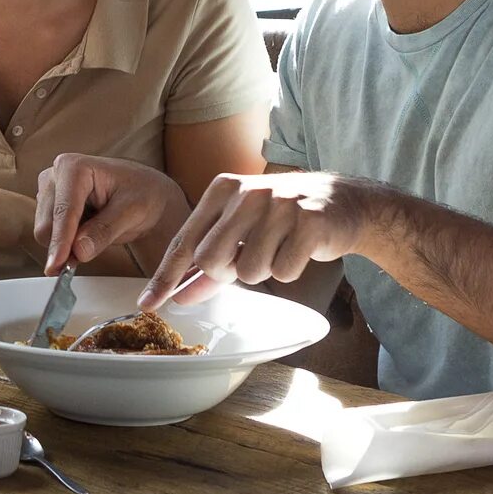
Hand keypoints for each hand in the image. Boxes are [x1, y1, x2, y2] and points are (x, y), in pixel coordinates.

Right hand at [34, 154, 189, 275]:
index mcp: (74, 167)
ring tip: (97, 237)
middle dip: (64, 245)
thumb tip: (79, 251)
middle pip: (46, 224)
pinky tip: (87, 237)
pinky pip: (50, 236)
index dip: (60, 240)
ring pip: (44, 233)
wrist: (146, 193)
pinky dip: (66, 245)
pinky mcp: (49, 206)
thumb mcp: (133, 212)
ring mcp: (50, 190)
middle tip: (92, 252)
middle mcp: (55, 175)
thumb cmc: (143, 194)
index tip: (57, 265)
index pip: (63, 211)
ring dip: (66, 245)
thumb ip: (105, 231)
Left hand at [142, 172, 369, 309]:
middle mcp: (247, 192)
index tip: (148, 304)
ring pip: (249, 271)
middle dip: (226, 273)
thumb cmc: (284, 217)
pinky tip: (301, 248)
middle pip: (210, 260)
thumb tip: (178, 294)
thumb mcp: (242, 229)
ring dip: (264, 271)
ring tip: (280, 246)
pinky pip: (283, 272)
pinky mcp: (309, 222)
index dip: (166, 276)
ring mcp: (279, 205)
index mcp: (223, 189)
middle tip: (248, 259)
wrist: (344, 201)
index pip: (185, 241)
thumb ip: (210, 261)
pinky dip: (290, 270)